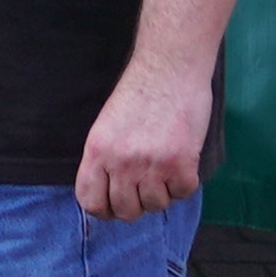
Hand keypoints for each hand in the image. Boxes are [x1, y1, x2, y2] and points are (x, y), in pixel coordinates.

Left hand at [74, 49, 213, 220]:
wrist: (170, 65)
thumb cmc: (140, 91)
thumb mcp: (107, 125)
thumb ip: (105, 159)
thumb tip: (109, 196)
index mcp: (97, 150)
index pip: (90, 202)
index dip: (104, 209)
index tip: (114, 204)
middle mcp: (121, 161)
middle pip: (126, 211)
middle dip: (137, 203)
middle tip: (146, 184)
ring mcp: (152, 164)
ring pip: (156, 206)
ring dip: (163, 192)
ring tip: (165, 166)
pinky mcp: (182, 163)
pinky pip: (182, 193)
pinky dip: (185, 182)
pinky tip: (182, 160)